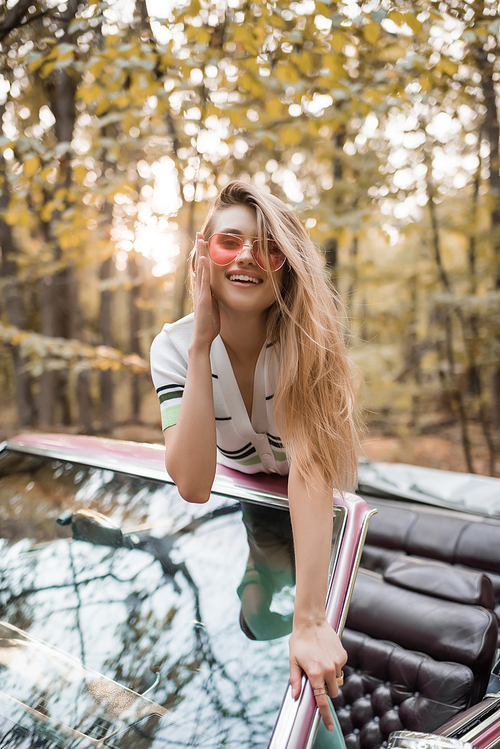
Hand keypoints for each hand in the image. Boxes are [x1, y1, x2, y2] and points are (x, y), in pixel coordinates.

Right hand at [191, 233, 219, 348]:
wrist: (202, 337)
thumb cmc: (209, 324)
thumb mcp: (214, 306)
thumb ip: (214, 296)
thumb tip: (217, 289)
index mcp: (204, 290)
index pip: (204, 268)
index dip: (205, 255)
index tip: (205, 241)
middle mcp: (200, 289)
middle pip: (200, 265)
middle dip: (200, 249)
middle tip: (199, 233)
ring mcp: (201, 293)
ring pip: (201, 270)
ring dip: (201, 254)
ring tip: (201, 240)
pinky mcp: (203, 299)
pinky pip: (204, 282)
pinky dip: (203, 270)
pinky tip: (204, 260)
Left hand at [289, 618, 346, 731]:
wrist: (311, 622)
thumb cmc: (299, 641)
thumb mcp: (293, 660)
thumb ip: (295, 680)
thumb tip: (295, 695)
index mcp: (315, 673)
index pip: (322, 700)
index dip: (325, 715)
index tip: (329, 727)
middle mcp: (329, 670)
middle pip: (332, 692)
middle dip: (326, 689)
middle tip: (317, 677)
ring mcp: (337, 663)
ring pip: (337, 680)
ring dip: (331, 677)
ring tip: (320, 661)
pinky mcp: (343, 656)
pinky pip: (340, 668)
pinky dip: (335, 666)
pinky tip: (326, 654)